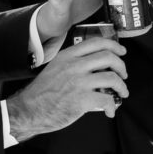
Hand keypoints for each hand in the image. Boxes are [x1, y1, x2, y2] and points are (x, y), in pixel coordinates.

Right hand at [6, 36, 127, 138]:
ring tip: (121, 93)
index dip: (114, 45)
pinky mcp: (82, 99)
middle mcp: (75, 66)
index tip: (122, 51)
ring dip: (122, 87)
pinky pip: (107, 100)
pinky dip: (113, 107)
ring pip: (112, 78)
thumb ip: (73, 63)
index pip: (97, 42)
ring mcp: (79, 82)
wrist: (29, 110)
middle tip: (123, 75)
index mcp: (68, 56)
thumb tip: (94, 65)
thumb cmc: (42, 92)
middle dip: (122, 66)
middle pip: (108, 57)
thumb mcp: (55, 68)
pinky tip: (110, 111)